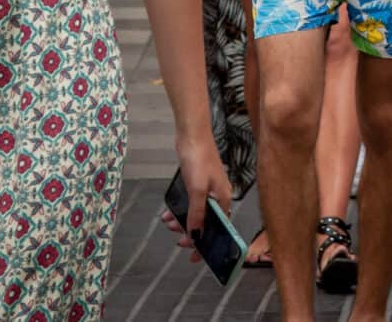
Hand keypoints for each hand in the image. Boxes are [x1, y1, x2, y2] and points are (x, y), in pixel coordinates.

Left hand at [162, 130, 230, 250]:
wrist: (192, 135)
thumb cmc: (198, 160)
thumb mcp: (197, 190)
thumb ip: (197, 215)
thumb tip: (196, 237)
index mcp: (223, 199)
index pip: (219, 229)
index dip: (208, 245)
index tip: (194, 258)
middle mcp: (218, 196)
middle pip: (208, 223)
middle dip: (191, 232)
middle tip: (177, 239)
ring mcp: (209, 189)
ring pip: (197, 213)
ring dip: (182, 221)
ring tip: (168, 222)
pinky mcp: (198, 183)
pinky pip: (190, 203)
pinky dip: (180, 209)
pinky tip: (168, 212)